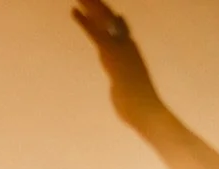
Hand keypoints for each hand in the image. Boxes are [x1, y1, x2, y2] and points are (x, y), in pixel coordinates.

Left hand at [72, 1, 164, 131]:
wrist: (144, 107)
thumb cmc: (138, 105)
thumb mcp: (129, 91)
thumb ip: (124, 85)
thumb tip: (124, 97)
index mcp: (130, 50)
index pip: (118, 27)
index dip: (108, 17)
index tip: (98, 7)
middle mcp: (125, 44)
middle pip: (109, 19)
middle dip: (97, 6)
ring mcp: (118, 46)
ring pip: (102, 21)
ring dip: (90, 6)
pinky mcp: (109, 52)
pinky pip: (94, 32)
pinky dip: (83, 21)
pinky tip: (74, 10)